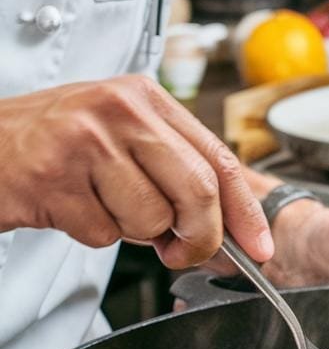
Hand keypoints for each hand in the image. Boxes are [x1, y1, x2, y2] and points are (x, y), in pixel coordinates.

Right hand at [0, 76, 272, 268]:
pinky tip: (66, 205)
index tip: (259, 247)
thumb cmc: (50, 142)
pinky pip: (102, 234)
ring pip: (151, 219)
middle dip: (199, 237)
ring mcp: (86, 142)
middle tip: (180, 251)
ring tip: (97, 202)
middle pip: (198, 191)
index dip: (244, 210)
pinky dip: (89, 234)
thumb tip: (224, 225)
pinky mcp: (53, 179)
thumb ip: (170, 167)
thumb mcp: (118, 134)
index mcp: (144, 97)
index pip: (217, 157)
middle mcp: (119, 110)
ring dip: (130, 232)